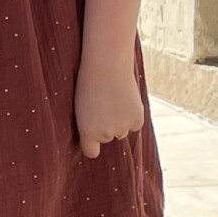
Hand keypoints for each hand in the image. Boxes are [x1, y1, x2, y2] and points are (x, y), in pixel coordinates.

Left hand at [73, 45, 145, 159]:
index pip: (91, 152)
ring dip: (120, 121)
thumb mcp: (80, 105)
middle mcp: (104, 134)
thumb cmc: (89, 82)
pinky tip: (125, 100)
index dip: (91, 146)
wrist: (107, 65)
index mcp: (87, 131)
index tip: (91, 142)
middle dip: (106, 126)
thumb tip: (100, 135)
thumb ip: (90, 123)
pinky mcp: (137, 121)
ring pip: (122, 132)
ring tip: (113, 100)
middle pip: (107, 138)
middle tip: (102, 105)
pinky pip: (134, 125)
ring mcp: (121, 128)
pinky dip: (132, 116)